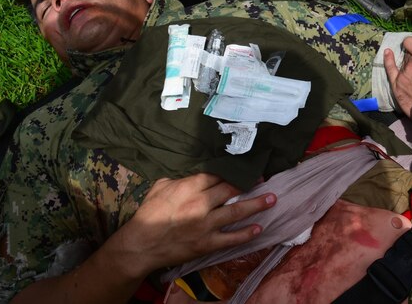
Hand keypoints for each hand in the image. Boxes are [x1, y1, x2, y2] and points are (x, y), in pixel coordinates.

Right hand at [115, 173, 275, 276]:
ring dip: (256, 205)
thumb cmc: (148, 214)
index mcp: (188, 187)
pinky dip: (246, 233)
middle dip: (249, 182)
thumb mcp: (160, 187)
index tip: (245, 166)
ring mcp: (205, 225)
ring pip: (236, 211)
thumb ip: (180, 178)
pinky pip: (231, 238)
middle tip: (263, 177)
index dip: (232, 170)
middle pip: (230, 189)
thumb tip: (194, 172)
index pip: (216, 174)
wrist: (140, 246)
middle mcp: (200, 204)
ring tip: (272, 199)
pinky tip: (258, 228)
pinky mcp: (207, 243)